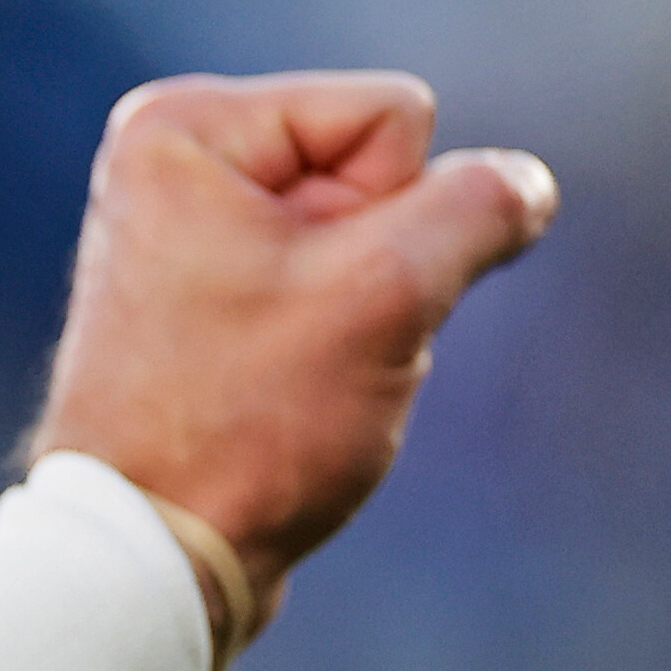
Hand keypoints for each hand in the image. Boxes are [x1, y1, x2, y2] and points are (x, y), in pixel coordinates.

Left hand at [23, 70, 554, 661]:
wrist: (151, 554)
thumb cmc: (242, 424)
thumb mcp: (389, 294)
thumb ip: (479, 209)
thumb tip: (518, 186)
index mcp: (183, 129)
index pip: (394, 116)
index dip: (390, 211)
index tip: (309, 292)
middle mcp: (170, 169)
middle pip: (378, 174)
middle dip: (378, 264)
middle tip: (300, 344)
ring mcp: (187, 238)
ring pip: (367, 242)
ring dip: (364, 313)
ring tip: (286, 376)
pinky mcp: (207, 304)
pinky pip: (328, 295)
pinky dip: (333, 345)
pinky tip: (281, 396)